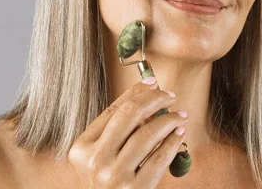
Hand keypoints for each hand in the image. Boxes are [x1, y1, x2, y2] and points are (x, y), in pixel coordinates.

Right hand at [67, 78, 187, 187]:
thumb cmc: (105, 185)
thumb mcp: (99, 157)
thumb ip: (116, 131)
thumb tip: (146, 95)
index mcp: (82, 148)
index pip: (113, 110)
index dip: (136, 92)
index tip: (153, 83)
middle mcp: (95, 161)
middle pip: (129, 115)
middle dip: (154, 100)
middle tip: (170, 96)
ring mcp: (114, 177)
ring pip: (147, 134)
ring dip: (168, 120)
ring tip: (180, 117)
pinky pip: (159, 158)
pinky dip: (173, 142)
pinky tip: (179, 134)